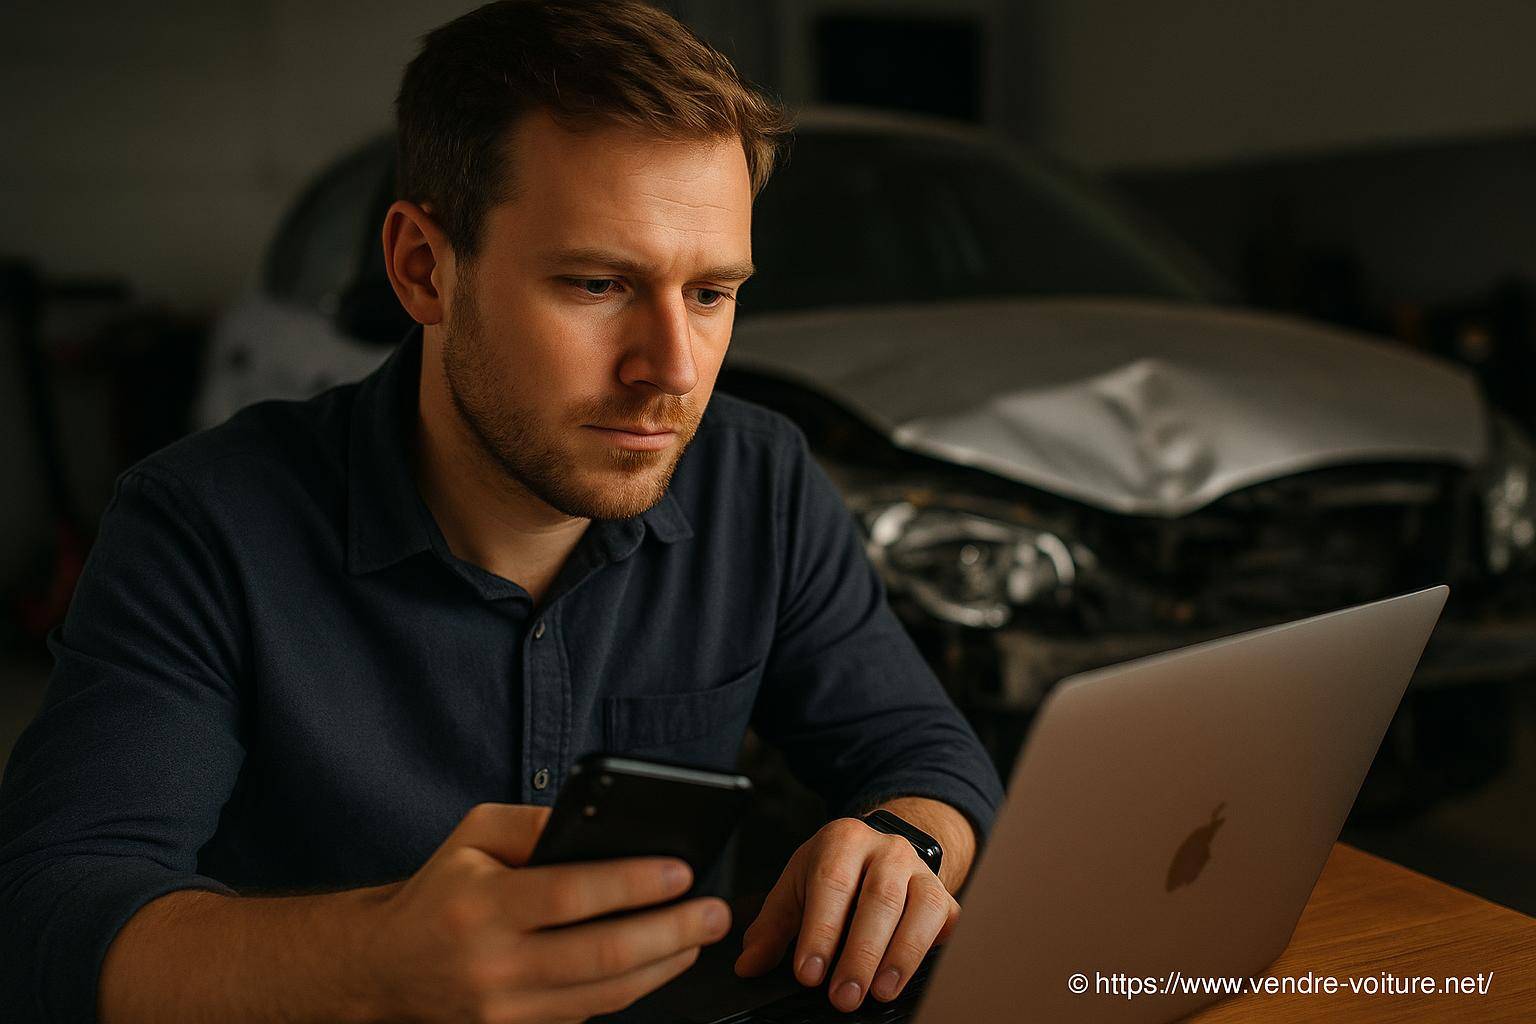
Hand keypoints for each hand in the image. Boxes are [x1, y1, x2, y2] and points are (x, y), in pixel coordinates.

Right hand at [358, 802, 730, 1023]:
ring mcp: (506, 1010)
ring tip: (700, 935)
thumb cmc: (439, 891)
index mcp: (481, 906)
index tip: (681, 870)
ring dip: (665, 966)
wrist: (384, 967)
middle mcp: (494, 965)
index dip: (632, 884)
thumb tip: (603, 821)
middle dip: (671, 932)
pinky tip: (662, 961)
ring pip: (605, 995)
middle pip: (601, 955)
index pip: (570, 896)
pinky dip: (634, 988)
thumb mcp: (473, 835)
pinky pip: (589, 1013)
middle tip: (714, 911)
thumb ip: (535, 821)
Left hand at [733, 816, 958, 1012]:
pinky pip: (947, 923)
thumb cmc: (835, 874)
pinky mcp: (945, 897)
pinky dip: (932, 951)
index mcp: (843, 841)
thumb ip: (773, 927)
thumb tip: (748, 965)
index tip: (809, 973)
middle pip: (879, 898)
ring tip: (880, 992)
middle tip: (844, 995)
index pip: (831, 882)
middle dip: (861, 951)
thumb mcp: (797, 889)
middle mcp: (887, 850)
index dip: (821, 930)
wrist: (883, 854)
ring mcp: (921, 872)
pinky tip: (912, 977)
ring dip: (901, 955)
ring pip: (920, 908)